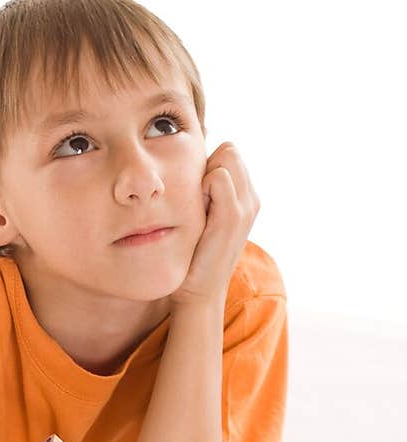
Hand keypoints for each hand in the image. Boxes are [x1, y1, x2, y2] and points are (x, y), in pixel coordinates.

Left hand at [170, 142, 259, 309]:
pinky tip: (196, 211)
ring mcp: (246, 206)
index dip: (209, 164)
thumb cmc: (193, 253)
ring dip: (204, 175)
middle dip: (208, 165)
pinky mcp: (233, 215)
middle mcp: (252, 199)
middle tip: (197, 199)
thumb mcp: (203, 215)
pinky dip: (202, 186)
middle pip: (230, 150)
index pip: (230, 152)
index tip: (198, 192)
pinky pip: (218, 175)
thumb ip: (205, 190)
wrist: (198, 291)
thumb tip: (190, 163)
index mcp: (246, 197)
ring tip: (197, 207)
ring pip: (226, 157)